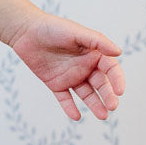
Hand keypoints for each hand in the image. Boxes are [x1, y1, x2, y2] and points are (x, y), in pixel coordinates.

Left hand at [6, 10, 124, 120]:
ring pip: (86, 94)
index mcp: (93, 54)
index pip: (111, 69)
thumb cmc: (53, 28)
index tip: (120, 91)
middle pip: (100, 84)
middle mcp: (85, 66)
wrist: (26, 31)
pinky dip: (70, 108)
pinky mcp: (55, 84)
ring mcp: (71, 76)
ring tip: (102, 116)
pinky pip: (65, 98)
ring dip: (95, 105)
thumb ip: (97, 41)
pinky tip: (76, 117)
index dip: (117, 80)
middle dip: (108, 96)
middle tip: (112, 107)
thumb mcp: (77, 32)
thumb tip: (119, 52)